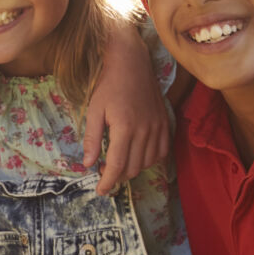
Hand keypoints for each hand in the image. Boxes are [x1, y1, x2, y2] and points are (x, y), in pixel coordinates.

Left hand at [84, 25, 169, 193]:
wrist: (131, 63)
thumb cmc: (108, 85)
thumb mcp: (94, 110)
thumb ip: (92, 138)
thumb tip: (89, 164)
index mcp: (125, 128)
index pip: (117, 166)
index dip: (108, 182)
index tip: (100, 191)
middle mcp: (145, 131)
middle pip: (133, 168)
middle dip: (117, 176)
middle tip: (103, 170)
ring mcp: (158, 127)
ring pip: (147, 163)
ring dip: (132, 168)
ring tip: (116, 161)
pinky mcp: (165, 123)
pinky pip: (161, 152)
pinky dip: (149, 160)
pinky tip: (136, 154)